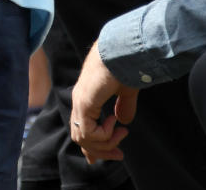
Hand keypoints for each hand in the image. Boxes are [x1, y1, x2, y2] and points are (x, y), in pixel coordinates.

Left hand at [70, 40, 139, 162]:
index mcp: (87, 97)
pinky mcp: (83, 103)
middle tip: (120, 154)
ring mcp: (80, 103)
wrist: (121, 50)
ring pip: (83, 139)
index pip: (83, 129)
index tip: (113, 153)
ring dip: (105, 143)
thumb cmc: (124, 64)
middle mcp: (80, 102)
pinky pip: (88, 133)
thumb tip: (124, 122)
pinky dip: (103, 135)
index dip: (94, 146)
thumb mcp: (126, 91)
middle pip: (82, 138)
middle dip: (102, 151)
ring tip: (121, 133)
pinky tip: (114, 122)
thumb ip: (124, 107)